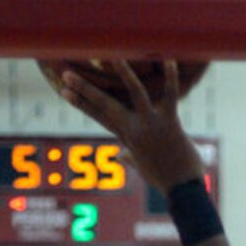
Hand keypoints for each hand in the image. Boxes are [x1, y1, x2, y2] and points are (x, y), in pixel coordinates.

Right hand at [58, 60, 204, 195]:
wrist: (183, 191)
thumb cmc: (165, 179)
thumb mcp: (143, 168)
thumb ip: (131, 158)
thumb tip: (121, 156)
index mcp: (126, 138)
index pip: (98, 116)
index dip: (80, 103)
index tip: (62, 91)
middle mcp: (134, 130)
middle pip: (105, 105)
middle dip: (84, 89)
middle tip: (66, 73)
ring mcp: (151, 125)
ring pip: (135, 92)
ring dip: (124, 72)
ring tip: (113, 54)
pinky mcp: (170, 122)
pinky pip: (170, 95)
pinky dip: (171, 77)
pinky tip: (168, 58)